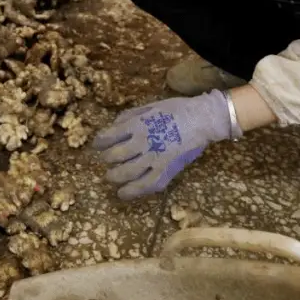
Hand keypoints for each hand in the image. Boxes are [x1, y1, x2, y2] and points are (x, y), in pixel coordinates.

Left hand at [91, 90, 241, 199]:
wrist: (202, 120)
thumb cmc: (176, 109)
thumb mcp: (150, 106)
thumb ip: (129, 116)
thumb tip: (113, 126)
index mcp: (137, 125)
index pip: (109, 137)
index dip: (99, 142)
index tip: (97, 145)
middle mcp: (143, 143)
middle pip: (114, 156)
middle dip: (106, 159)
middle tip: (106, 160)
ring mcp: (154, 159)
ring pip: (126, 173)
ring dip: (114, 177)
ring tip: (111, 177)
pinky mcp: (166, 172)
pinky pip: (146, 186)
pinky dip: (132, 192)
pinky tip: (123, 193)